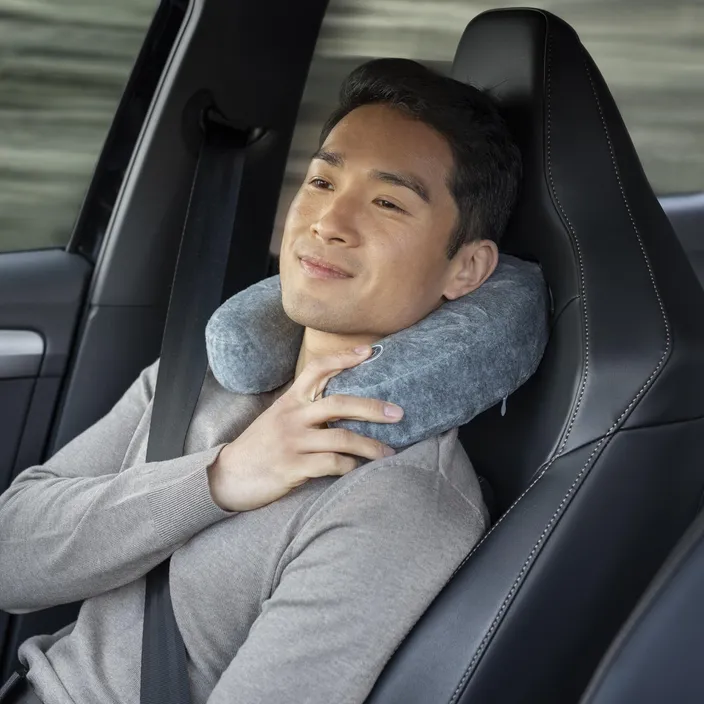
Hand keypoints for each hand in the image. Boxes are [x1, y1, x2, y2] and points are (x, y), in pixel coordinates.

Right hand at [207, 346, 403, 511]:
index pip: (317, 369)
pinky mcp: (293, 467)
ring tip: (389, 452)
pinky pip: (331, 464)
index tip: (370, 352)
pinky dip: (351, 467)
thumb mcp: (277, 419)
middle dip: (372, 408)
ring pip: (341, 437)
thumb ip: (304, 409)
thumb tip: (342, 406)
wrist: (228, 476)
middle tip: (397, 413)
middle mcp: (292, 417)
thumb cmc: (259, 447)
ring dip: (371, 446)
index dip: (344, 358)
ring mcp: (292, 442)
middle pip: (339, 404)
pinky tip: (359, 470)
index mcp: (290, 401)